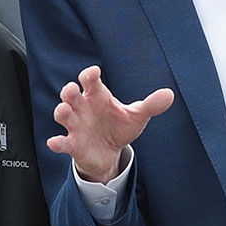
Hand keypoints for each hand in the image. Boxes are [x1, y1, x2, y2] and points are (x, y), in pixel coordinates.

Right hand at [47, 66, 174, 182]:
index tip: (93, 72)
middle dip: (68, 91)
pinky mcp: (72, 144)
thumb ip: (151, 105)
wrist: (110, 153)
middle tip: (72, 90)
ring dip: (61, 111)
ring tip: (64, 111)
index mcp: (97, 96)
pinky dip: (57, 142)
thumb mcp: (136, 116)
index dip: (89, 75)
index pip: (89, 80)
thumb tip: (170, 94)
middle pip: (70, 94)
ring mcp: (75, 125)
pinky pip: (62, 142)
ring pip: (62, 114)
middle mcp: (83, 108)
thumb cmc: (119, 127)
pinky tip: (54, 143)